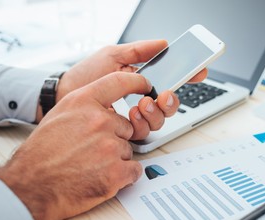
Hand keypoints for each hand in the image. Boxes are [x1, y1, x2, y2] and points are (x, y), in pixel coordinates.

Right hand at [0, 72, 151, 219]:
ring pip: (127, 150)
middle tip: (91, 151)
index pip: (119, 82)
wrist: (32, 187)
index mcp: (83, 103)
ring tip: (90, 166)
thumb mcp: (59, 117)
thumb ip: (85, 108)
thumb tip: (106, 109)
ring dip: (115, 159)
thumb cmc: (41, 155)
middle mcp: (100, 121)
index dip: (136, 82)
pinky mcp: (117, 171)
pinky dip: (123, 176)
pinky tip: (102, 177)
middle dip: (113, 139)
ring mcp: (110, 146)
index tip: (145, 84)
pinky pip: (134, 170)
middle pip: (125, 126)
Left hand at [36, 40, 207, 138]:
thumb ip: (139, 51)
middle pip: (170, 105)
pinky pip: (145, 131)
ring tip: (143, 104)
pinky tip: (134, 113)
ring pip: (160, 119)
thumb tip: (163, 43)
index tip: (199, 72)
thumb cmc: (85, 75)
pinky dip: (143, 122)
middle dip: (172, 101)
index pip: (171, 80)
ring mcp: (134, 116)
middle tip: (164, 95)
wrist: (65, 96)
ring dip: (156, 112)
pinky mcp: (125, 131)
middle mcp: (142, 100)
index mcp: (141, 81)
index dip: (187, 77)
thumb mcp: (113, 56)